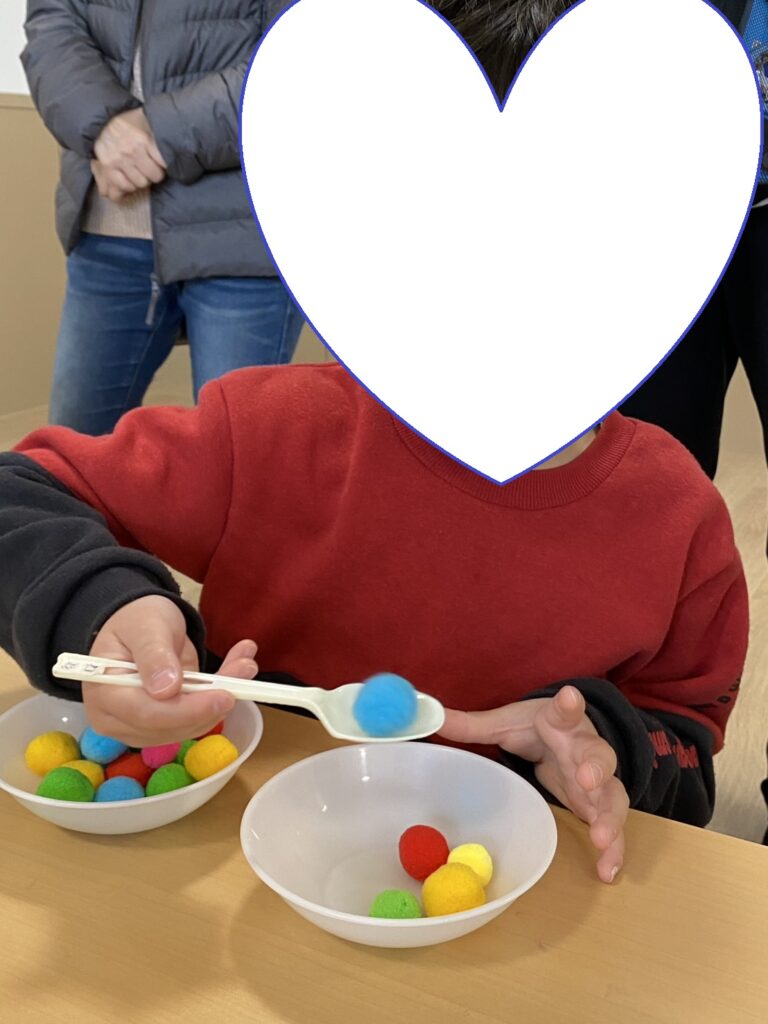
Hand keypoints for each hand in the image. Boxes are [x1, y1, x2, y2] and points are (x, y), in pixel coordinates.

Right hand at [83, 595, 257, 745]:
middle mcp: (117, 718)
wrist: (139, 625)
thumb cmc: (136, 620)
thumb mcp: (146, 626)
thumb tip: (166, 690)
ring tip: (245, 664)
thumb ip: (154, 655)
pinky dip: (220, 697)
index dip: (186, 711)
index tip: (223, 696)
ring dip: (222, 698)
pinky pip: (197, 719)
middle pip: (170, 726)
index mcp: (105, 693)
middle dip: (212, 703)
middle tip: (246, 669)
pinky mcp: (165, 724)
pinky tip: (238, 670)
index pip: (145, 714)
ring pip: (189, 726)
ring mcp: (140, 726)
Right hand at [92, 108, 165, 199]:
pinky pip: (123, 187)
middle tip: (151, 168)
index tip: (163, 162)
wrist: (100, 120)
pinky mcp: (107, 168)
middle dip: (155, 174)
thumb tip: (175, 138)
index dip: (166, 164)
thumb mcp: (146, 119)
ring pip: (140, 184)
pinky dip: (128, 187)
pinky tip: (129, 179)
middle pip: (154, 177)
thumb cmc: (127, 121)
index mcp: (144, 139)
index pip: (164, 162)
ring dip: (142, 180)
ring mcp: (119, 161)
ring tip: (140, 173)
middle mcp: (132, 151)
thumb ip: (158, 130)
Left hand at [438, 686, 628, 882]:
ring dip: (609, 817)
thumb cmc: (540, 728)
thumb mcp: (507, 722)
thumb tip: (431, 716)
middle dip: (595, 768)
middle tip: (587, 779)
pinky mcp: (600, 805)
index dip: (568, 705)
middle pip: (598, 756)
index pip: (565, 711)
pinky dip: (613, 850)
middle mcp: (585, 749)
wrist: (573, 736)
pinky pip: (611, 827)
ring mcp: (599, 780)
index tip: (568, 696)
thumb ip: (473, 724)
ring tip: (602, 837)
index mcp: (562, 723)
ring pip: (612, 796)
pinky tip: (607, 871)